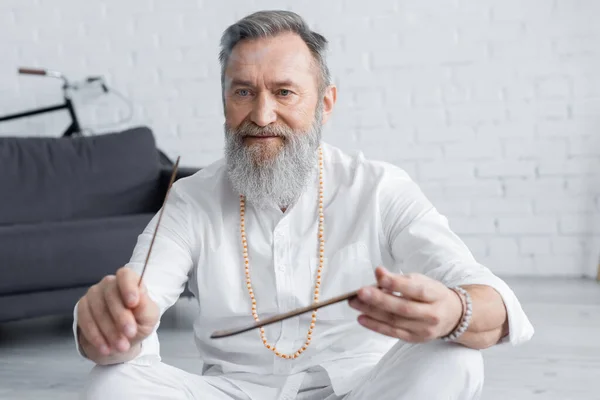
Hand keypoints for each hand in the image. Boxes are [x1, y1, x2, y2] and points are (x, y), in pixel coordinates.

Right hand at [76, 267, 158, 356]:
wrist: (122, 338)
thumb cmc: (138, 322)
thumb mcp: (149, 317)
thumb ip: (145, 308)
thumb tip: (137, 302)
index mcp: (128, 280)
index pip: (125, 275)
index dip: (128, 287)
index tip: (133, 303)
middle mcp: (109, 283)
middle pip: (111, 295)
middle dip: (121, 317)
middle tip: (130, 334)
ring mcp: (93, 294)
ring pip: (98, 310)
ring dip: (109, 331)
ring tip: (121, 346)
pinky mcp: (82, 307)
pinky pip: (85, 321)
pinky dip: (96, 336)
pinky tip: (105, 348)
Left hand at [348, 267, 462, 342]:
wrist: (452, 316)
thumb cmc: (432, 294)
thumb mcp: (420, 281)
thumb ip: (398, 278)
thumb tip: (379, 272)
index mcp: (435, 294)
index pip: (416, 290)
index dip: (397, 284)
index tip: (380, 277)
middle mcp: (431, 314)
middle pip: (403, 308)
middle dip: (379, 300)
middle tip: (359, 293)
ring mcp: (424, 329)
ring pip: (395, 321)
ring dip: (372, 312)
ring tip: (355, 303)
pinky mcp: (415, 339)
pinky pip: (393, 333)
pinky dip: (376, 326)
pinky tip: (361, 318)